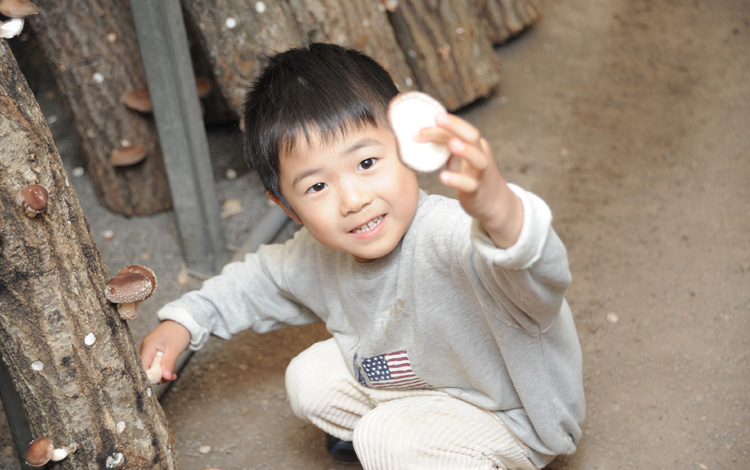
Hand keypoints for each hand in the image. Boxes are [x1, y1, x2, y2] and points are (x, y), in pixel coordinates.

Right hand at [140, 320, 190, 382]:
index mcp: (148, 347)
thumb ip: (169, 363)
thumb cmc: (178, 332)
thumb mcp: (175, 349)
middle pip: (147, 368)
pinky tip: (171, 371)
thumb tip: (165, 377)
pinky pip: (156, 363)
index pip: (143, 367)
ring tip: (173, 375)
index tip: (162, 380)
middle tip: (170, 378)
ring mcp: (150, 349)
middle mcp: (146, 349)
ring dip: (162, 372)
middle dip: (158, 376)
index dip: (151, 376)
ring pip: (152, 367)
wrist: (183, 322)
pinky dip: (163, 368)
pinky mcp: (155, 351)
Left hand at [416, 112, 523, 247]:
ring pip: (477, 159)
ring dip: (466, 150)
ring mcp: (481, 173)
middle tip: (437, 118)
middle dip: (455, 125)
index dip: (444, 124)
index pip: (460, 129)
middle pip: (472, 136)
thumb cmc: (471, 175)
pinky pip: (469, 184)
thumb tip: (420, 132)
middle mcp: (480, 154)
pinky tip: (443, 176)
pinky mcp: (477, 190)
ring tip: (452, 144)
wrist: (493, 201)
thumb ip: (446, 145)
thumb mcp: (460, 157)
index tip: (425, 121)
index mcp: (475, 144)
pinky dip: (457, 180)